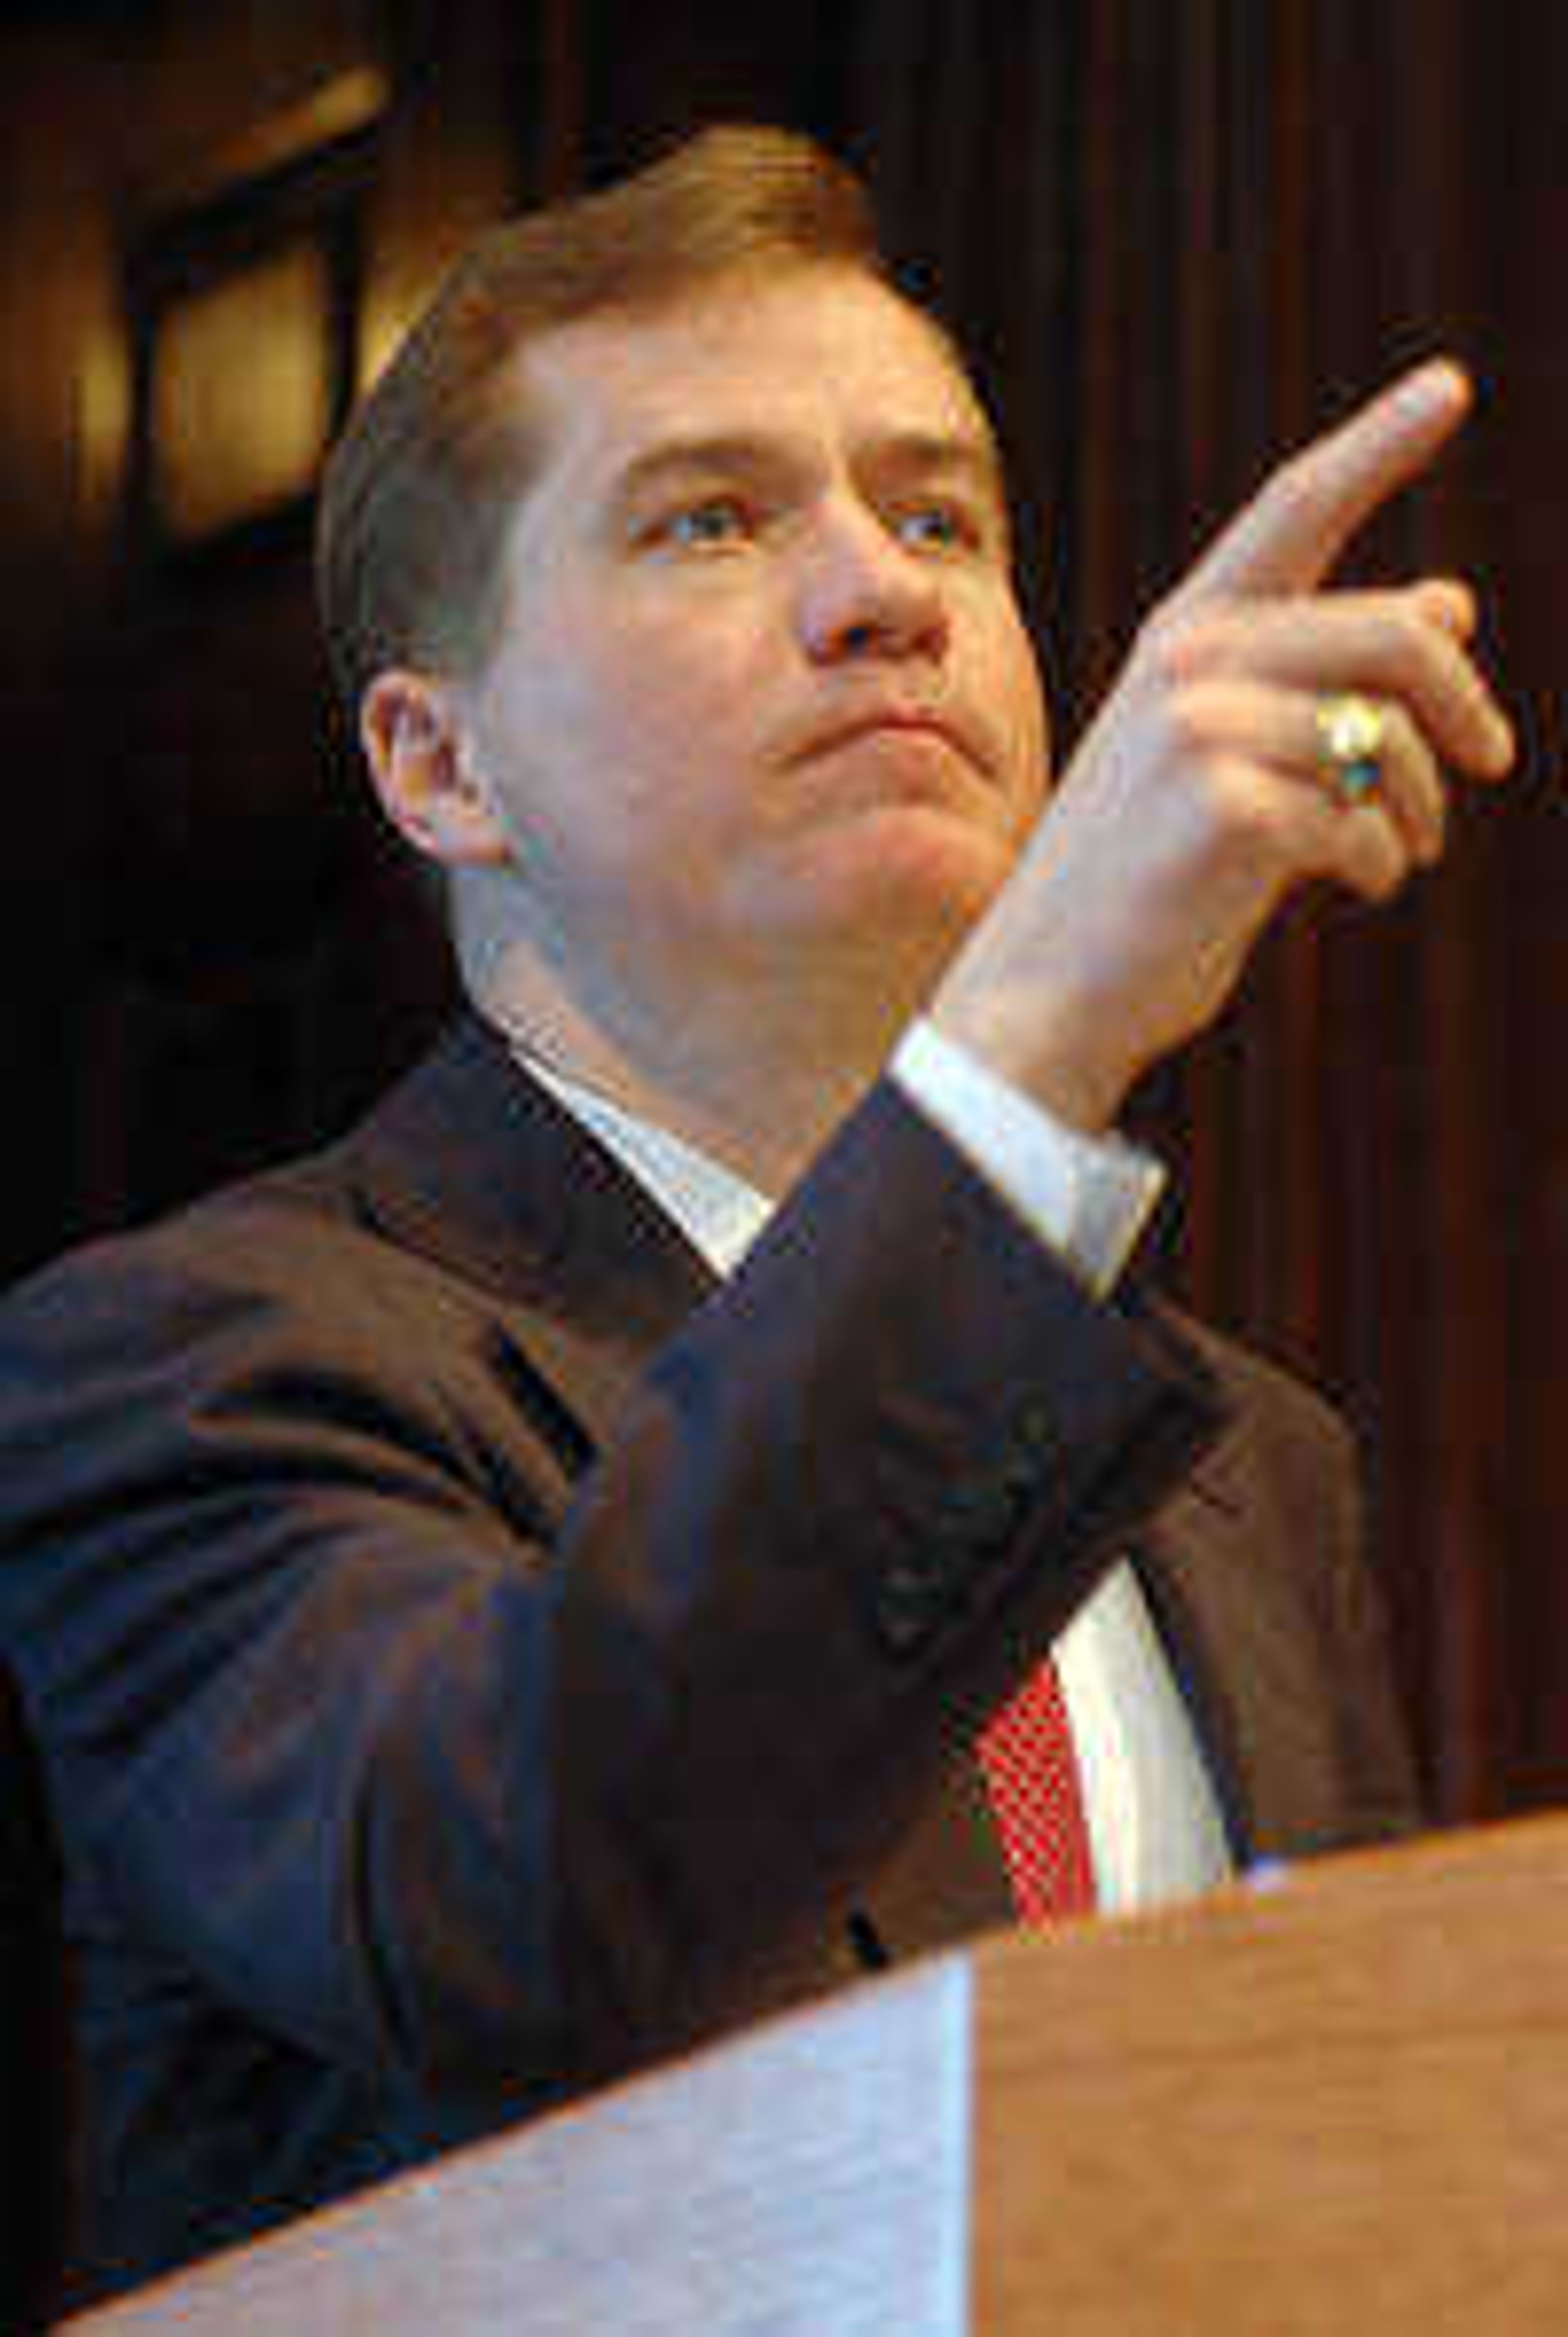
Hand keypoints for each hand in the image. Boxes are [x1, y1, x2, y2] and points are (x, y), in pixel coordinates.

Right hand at [931, 359, 1515, 1131]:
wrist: (1046, 993)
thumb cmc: (1139, 884)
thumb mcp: (1228, 762)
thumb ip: (1324, 682)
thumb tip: (1453, 598)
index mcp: (1180, 641)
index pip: (1293, 513)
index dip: (1378, 444)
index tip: (1451, 384)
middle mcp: (1188, 665)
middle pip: (1392, 637)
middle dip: (1463, 702)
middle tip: (1492, 757)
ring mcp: (1203, 734)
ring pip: (1390, 741)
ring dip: (1421, 807)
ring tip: (1400, 854)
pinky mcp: (1231, 811)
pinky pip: (1368, 824)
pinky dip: (1382, 865)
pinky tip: (1351, 888)